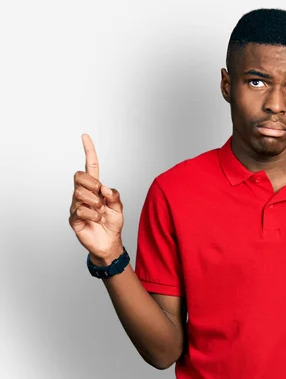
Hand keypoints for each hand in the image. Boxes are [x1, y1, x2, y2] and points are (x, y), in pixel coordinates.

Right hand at [68, 134, 123, 265]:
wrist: (109, 243)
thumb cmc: (113, 224)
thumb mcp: (119, 207)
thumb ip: (114, 196)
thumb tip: (104, 189)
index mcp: (96, 188)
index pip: (90, 166)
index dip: (88, 151)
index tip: (85, 136)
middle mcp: (83, 194)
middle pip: (79, 176)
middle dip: (91, 183)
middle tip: (101, 197)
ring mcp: (76, 205)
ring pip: (80, 193)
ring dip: (95, 203)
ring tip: (100, 212)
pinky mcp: (73, 218)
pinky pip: (81, 209)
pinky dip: (94, 214)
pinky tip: (96, 219)